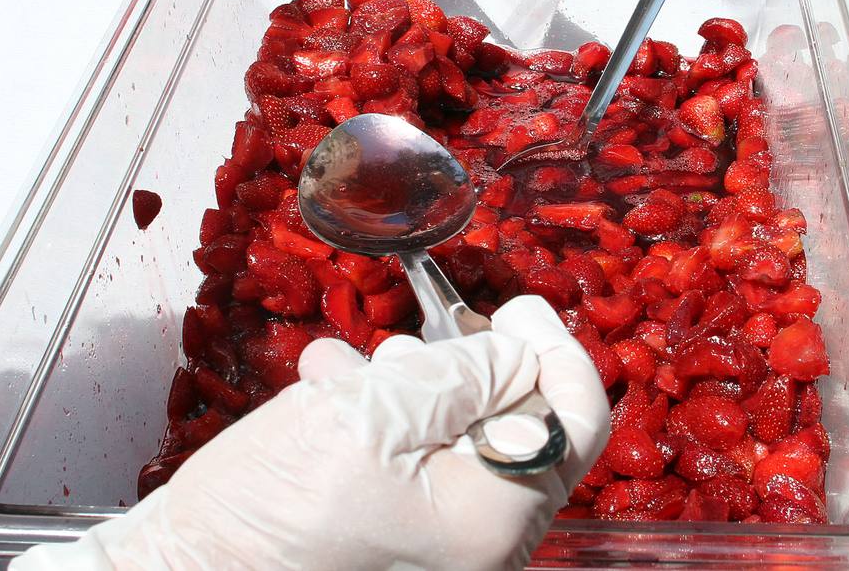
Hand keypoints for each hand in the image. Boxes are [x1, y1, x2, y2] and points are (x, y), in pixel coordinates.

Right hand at [11, 296, 608, 570]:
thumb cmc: (272, 507)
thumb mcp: (378, 415)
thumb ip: (466, 375)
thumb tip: (522, 348)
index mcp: (497, 518)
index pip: (576, 421)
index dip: (555, 351)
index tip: (521, 306)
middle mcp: (482, 540)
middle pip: (518, 420)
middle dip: (468, 368)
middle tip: (412, 348)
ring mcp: (438, 541)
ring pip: (462, 430)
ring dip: (414, 385)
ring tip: (351, 375)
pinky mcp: (395, 530)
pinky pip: (417, 456)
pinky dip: (382, 415)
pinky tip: (330, 397)